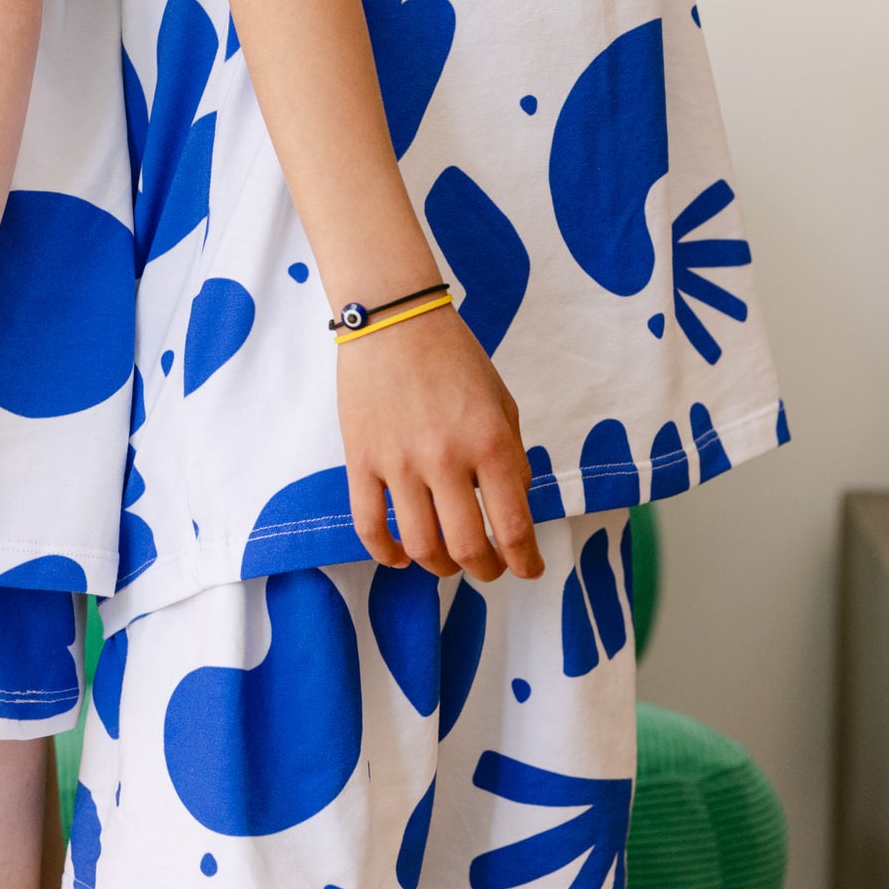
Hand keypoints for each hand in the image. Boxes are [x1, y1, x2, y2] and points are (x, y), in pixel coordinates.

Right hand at [335, 308, 542, 582]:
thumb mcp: (502, 403)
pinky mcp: (361, 460)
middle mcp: (446, 459)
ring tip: (448, 560)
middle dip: (485, 570)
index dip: (525, 561)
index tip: (527, 568)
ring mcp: (399, 463)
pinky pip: (369, 526)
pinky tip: (400, 556)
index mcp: (490, 443)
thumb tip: (513, 509)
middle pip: (467, 548)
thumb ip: (512, 458)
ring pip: (421, 546)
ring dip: (440, 567)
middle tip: (489, 567)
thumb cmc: (454, 357)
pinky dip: (386, 553)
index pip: (513, 527)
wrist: (395, 318)